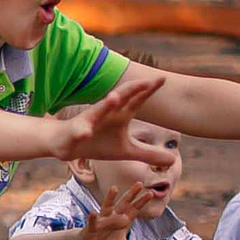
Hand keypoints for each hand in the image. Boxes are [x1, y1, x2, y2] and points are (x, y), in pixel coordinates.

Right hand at [42, 73, 167, 165]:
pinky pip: (78, 131)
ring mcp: (89, 121)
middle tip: (147, 81)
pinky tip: (85, 133)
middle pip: (119, 97)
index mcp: (120, 115)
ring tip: (114, 99)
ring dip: (105, 104)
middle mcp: (106, 113)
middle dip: (131, 89)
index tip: (163, 79)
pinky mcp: (75, 132)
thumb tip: (173, 160)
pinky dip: (81, 131)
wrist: (66, 144)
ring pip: (98, 110)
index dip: (148, 90)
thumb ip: (148, 153)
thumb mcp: (125, 151)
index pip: (136, 100)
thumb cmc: (97, 143)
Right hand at [77, 184, 159, 239]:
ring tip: (114, 188)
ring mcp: (101, 220)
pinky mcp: (91, 227)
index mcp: (121, 220)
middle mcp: (112, 216)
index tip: (151, 194)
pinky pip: (93, 222)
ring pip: (107, 208)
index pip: (134, 210)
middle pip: (123, 204)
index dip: (141, 202)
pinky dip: (93, 218)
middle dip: (131, 195)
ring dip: (110, 198)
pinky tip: (93, 213)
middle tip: (139, 184)